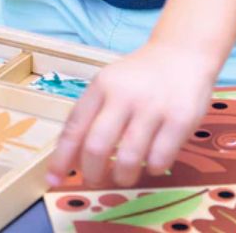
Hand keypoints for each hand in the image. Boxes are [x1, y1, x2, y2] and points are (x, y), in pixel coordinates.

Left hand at [46, 41, 216, 187]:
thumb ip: (92, 115)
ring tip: (124, 176)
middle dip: (92, 173)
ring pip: (128, 159)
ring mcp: (153, 107)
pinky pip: (159, 160)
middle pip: (97, 146)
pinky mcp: (180, 119)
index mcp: (102, 85)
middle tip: (94, 181)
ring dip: (122, 177)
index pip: (75, 126)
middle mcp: (125, 94)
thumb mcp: (111, 84)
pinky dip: (152, 169)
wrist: (183, 53)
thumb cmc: (141, 77)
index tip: (53, 178)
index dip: (62, 157)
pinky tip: (152, 161)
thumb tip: (70, 159)